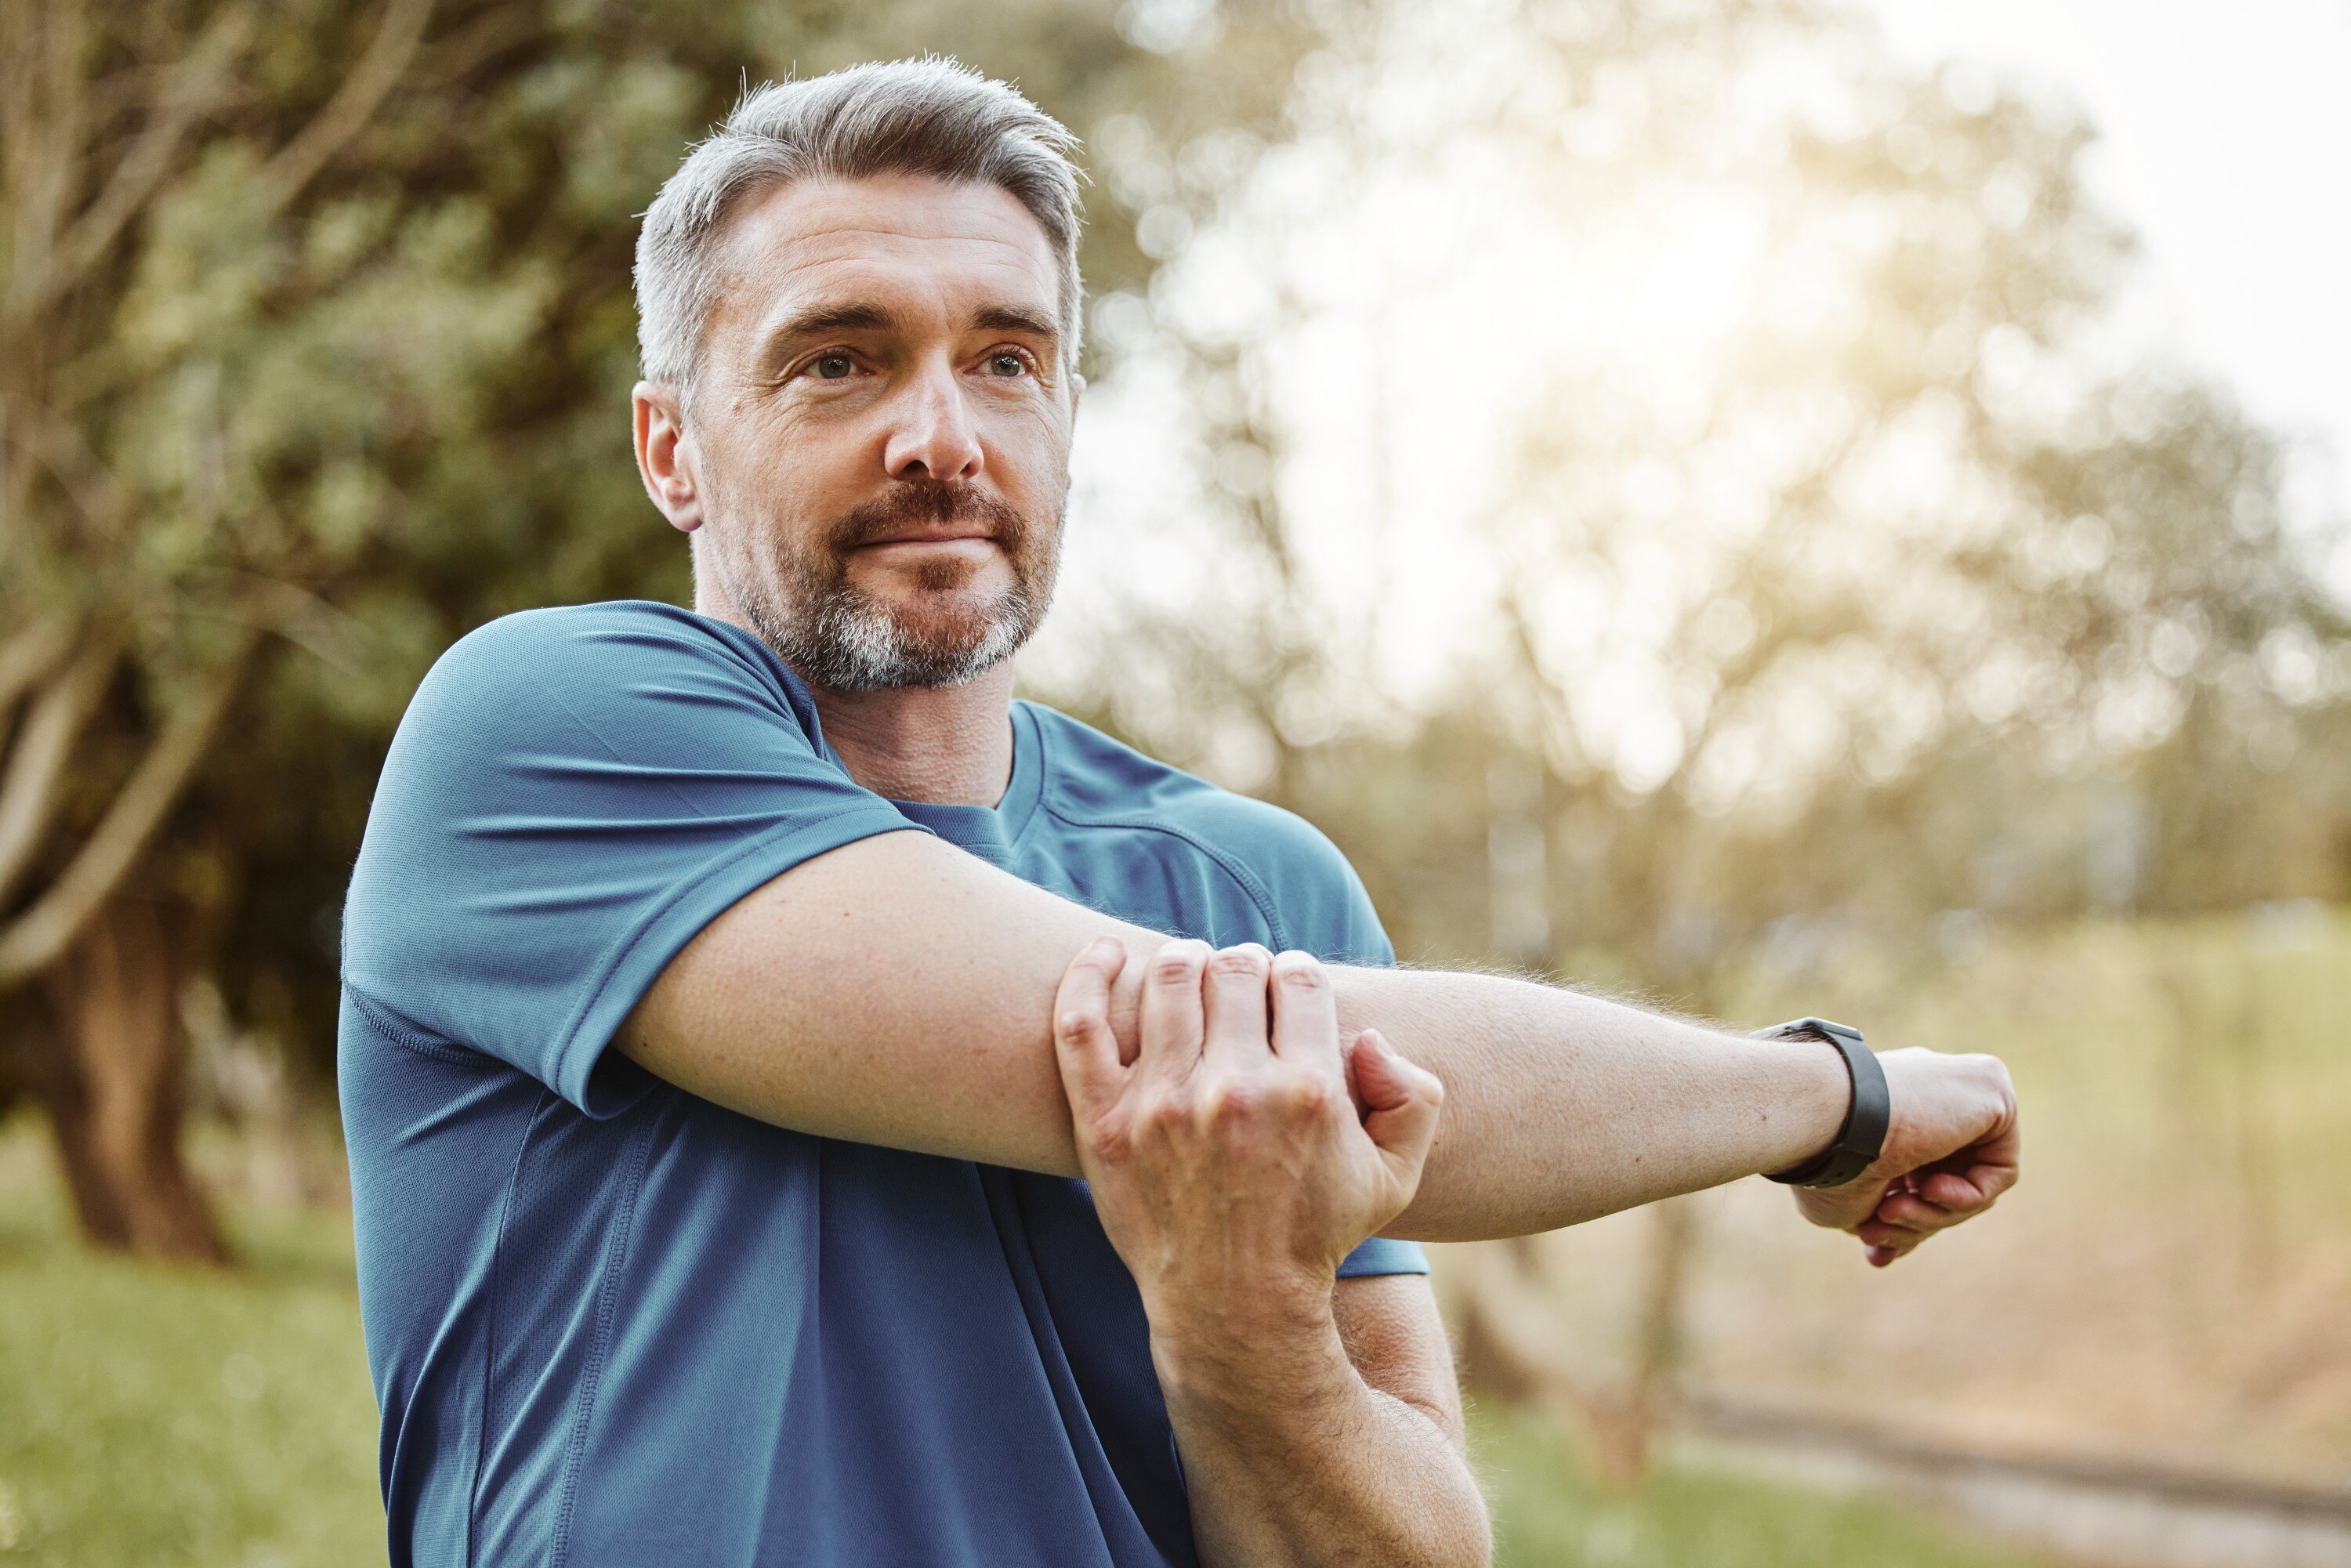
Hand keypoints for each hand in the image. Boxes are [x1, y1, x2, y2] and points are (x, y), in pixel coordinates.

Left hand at [1051, 938, 1445, 1343]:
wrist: (1235, 1307)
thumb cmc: (1317, 1233)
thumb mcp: (1397, 1176)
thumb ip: (1414, 1096)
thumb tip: (1367, 1037)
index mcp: (1307, 1092)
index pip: (1299, 978)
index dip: (1297, 974)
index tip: (1289, 993)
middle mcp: (1235, 1092)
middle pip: (1236, 968)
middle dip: (1247, 966)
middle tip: (1242, 987)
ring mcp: (1162, 1105)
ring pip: (1169, 978)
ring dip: (1186, 961)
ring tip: (1192, 974)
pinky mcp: (1104, 1123)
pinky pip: (1081, 1023)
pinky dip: (1090, 973)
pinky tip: (1106, 953)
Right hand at [1792, 1046, 2019, 1267]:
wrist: (1830, 1120)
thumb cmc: (1823, 1157)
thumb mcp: (1848, 1199)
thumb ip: (1877, 1212)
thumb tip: (1884, 1250)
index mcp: (1888, 1109)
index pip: (1912, 1172)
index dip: (1899, 1221)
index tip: (1871, 1249)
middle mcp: (1926, 1097)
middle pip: (1942, 1182)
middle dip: (1913, 1223)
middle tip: (1873, 1235)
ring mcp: (1961, 1091)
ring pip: (1969, 1182)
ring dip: (1932, 1214)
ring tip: (1890, 1212)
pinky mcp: (1992, 1088)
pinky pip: (1999, 1170)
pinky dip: (1967, 1197)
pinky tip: (1929, 1188)